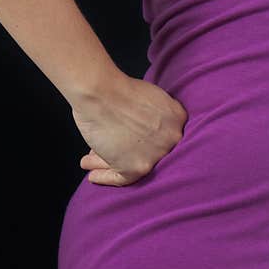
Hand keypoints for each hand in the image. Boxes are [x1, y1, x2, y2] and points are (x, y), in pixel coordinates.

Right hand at [70, 73, 187, 185]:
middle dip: (127, 151)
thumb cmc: (117, 88)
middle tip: (112, 151)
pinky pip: (122, 180)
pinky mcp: (136, 168)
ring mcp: (155, 156)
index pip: (163, 135)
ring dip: (108, 164)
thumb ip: (154, 113)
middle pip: (148, 152)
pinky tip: (94, 176)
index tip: (131, 141)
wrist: (100, 91)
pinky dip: (105, 178)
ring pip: (133, 166)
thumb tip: (141, 128)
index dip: (143, 139)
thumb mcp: (150, 96)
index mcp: (177, 119)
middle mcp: (172, 140)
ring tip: (91, 161)